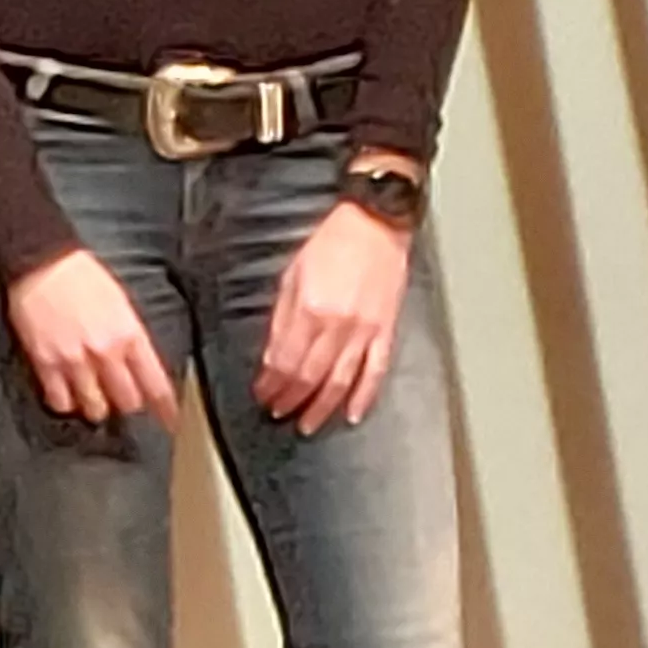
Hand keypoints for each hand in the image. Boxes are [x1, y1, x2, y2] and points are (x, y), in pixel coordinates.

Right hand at [4, 250, 175, 424]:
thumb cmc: (83, 275)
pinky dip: (66, 403)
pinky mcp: (46, 363)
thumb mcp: (121, 303)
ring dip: (97, 407)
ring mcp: (75, 361)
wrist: (44, 262)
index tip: (170, 421)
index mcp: (130, 335)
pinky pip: (60, 400)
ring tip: (94, 402)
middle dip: (128, 404)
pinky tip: (67, 396)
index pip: (155, 384)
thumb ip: (131, 335)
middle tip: (123, 401)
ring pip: (94, 407)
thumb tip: (138, 362)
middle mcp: (106, 353)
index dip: (165, 409)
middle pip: (127, 401)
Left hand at [257, 180, 413, 433]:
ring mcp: (364, 331)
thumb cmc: (331, 242)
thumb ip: (282, 318)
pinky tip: (351, 414)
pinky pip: (375, 371)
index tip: (262, 395)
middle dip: (290, 399)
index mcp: (309, 309)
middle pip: (308, 375)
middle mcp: (336, 325)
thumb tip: (272, 354)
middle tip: (278, 414)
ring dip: (320, 407)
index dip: (270, 383)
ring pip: (339, 381)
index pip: (284, 360)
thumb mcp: (291, 274)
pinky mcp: (386, 330)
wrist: (374, 223)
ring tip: (307, 424)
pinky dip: (363, 396)